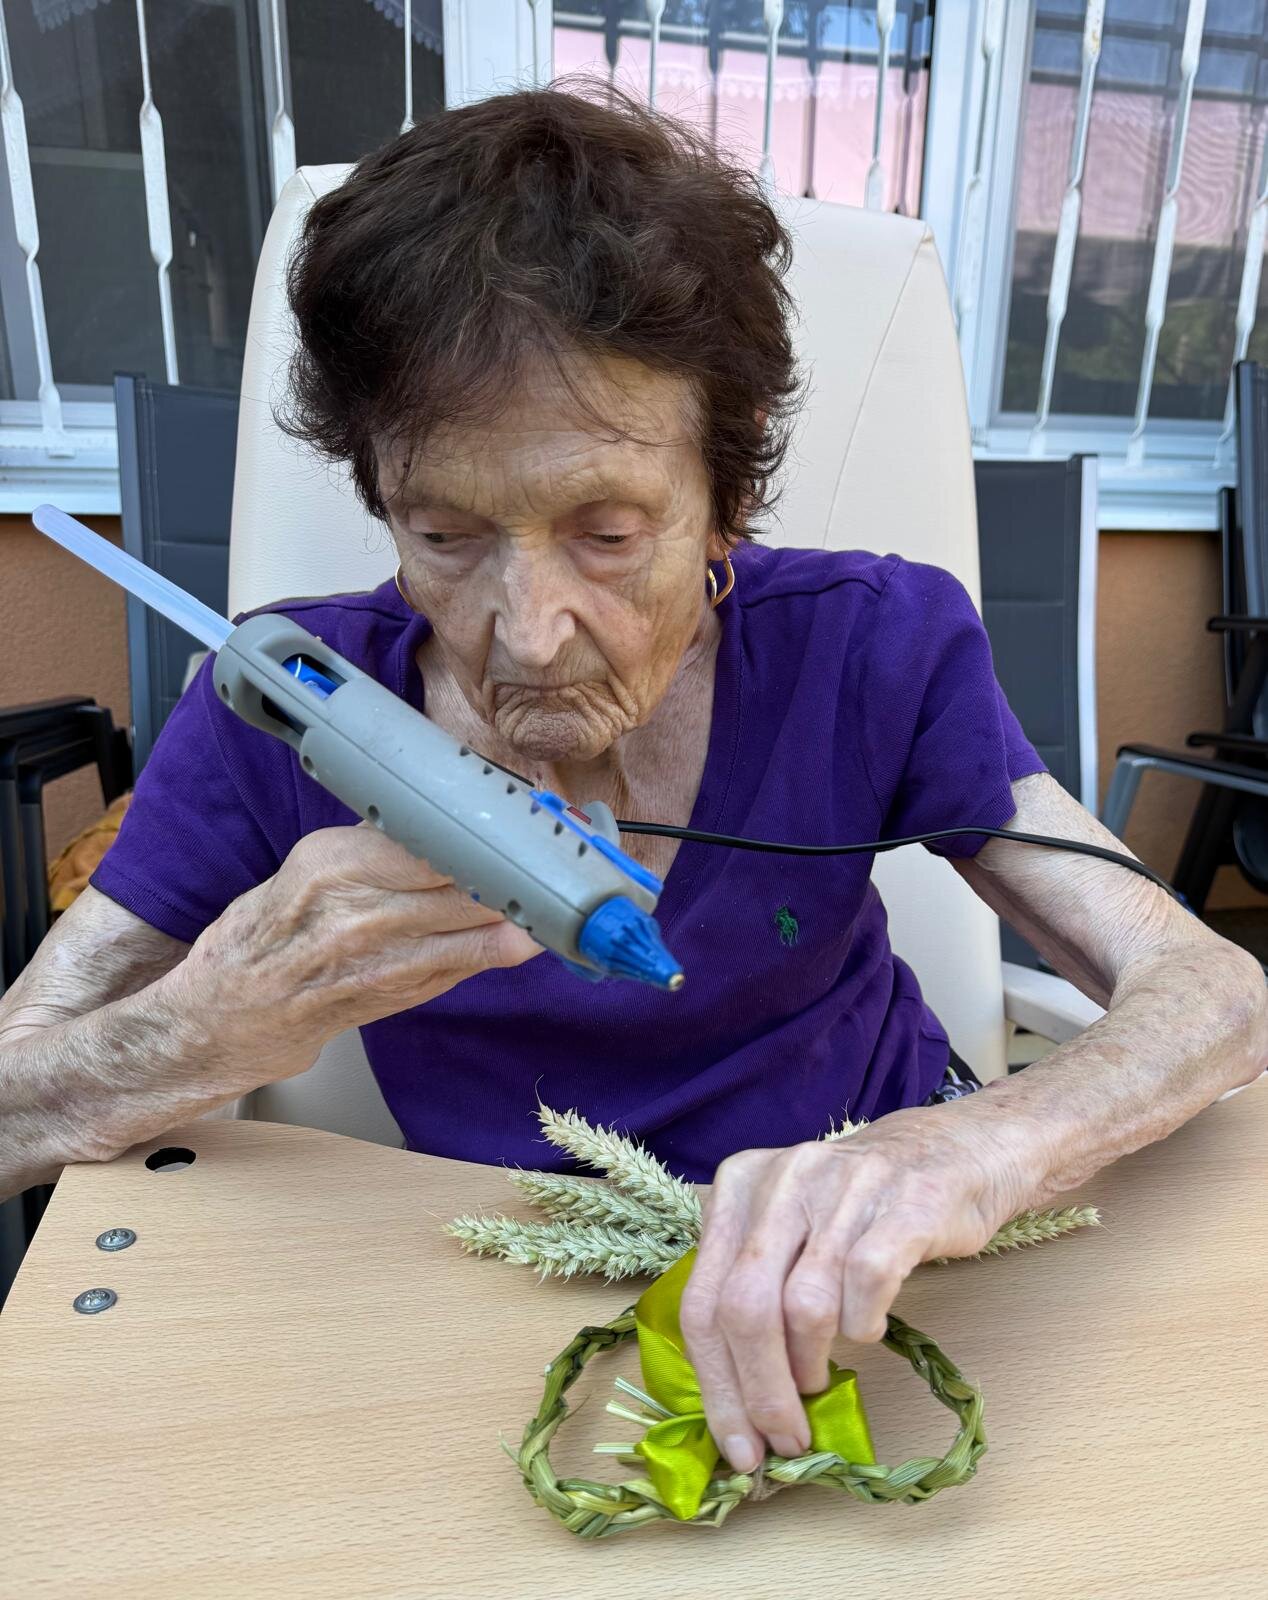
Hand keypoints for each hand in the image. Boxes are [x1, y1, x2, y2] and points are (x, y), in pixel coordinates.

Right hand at [167, 824, 539, 1086]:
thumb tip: (454, 815)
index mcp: (335, 863)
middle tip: (570, 845)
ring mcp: (383, 958)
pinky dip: (510, 944)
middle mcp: (360, 911)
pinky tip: (540, 928)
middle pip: (464, 879)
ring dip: (529, 904)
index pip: (429, 837)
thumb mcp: (319, 861)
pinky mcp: (403, 993)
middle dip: (521, 862)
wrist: (240, 1006)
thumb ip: (384, 843)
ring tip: (569, 884)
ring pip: (477, 924)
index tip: (529, 814)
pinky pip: (470, 964)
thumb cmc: (282, 925)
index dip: (487, 827)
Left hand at [678, 1101, 1037, 1471]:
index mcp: (737, 1185)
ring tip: (819, 1380)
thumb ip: (744, 1280)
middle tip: (783, 1439)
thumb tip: (726, 1390)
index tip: (737, 1446)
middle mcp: (782, 1180)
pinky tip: (867, 1328)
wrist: (949, 1150)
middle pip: (744, 1309)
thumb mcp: (781, 1222)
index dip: (716, 1385)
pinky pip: (868, 1285)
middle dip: (760, 1393)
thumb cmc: (855, 1204)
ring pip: (804, 1307)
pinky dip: (864, 1325)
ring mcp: (843, 1188)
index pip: (702, 1300)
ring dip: (809, 1365)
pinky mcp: (904, 1205)